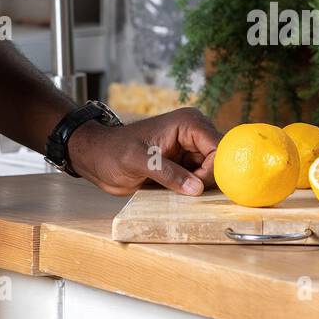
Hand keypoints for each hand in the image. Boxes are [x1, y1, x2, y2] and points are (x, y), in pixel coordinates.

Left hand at [66, 107, 220, 196]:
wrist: (98, 159)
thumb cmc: (113, 153)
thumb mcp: (137, 161)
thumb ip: (167, 173)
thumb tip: (197, 188)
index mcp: (187, 123)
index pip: (218, 147)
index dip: (214, 169)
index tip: (198, 187)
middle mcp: (194, 133)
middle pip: (220, 161)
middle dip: (209, 179)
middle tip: (187, 193)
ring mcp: (190, 149)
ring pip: (213, 172)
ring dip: (202, 187)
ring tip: (179, 193)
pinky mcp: (185, 164)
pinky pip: (201, 179)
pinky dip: (195, 190)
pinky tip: (180, 195)